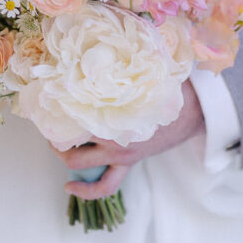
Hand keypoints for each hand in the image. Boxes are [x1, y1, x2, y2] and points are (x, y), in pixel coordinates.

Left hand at [52, 79, 205, 199]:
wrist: (194, 109)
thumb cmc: (167, 87)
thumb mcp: (140, 74)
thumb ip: (115, 71)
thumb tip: (93, 52)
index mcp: (112, 109)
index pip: (72, 110)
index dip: (55, 106)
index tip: (47, 98)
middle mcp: (112, 133)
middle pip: (69, 138)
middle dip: (54, 134)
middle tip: (49, 125)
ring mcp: (119, 152)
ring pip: (79, 163)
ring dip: (64, 156)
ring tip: (57, 147)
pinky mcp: (128, 163)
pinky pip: (105, 186)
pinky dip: (86, 190)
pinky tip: (69, 187)